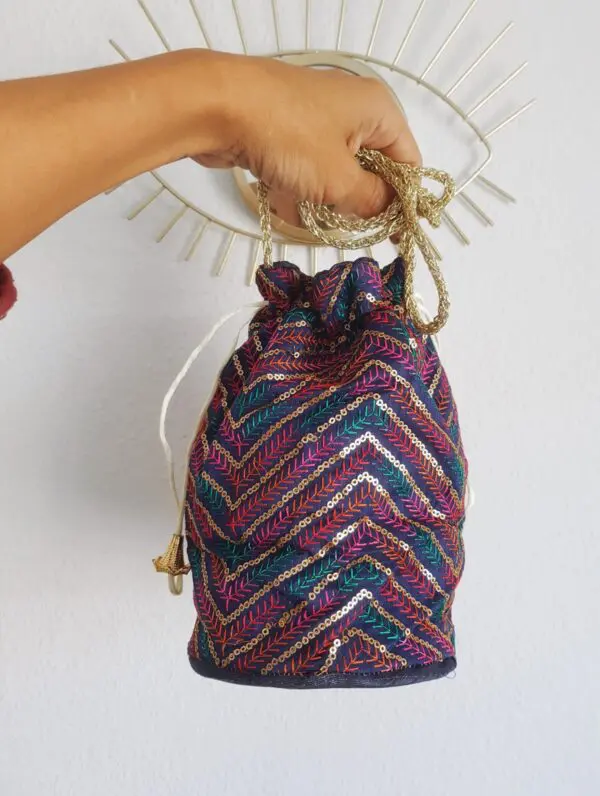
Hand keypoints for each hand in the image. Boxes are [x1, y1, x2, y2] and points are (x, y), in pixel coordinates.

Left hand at [191, 54, 420, 225]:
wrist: (216, 105)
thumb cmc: (288, 138)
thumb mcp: (339, 179)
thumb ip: (372, 201)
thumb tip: (393, 212)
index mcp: (377, 109)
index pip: (408, 162)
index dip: (404, 201)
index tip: (394, 236)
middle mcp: (352, 108)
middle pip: (373, 168)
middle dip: (360, 201)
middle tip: (347, 226)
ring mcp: (316, 118)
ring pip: (336, 171)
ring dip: (327, 199)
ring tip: (309, 213)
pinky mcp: (287, 129)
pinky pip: (306, 167)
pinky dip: (300, 188)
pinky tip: (284, 202)